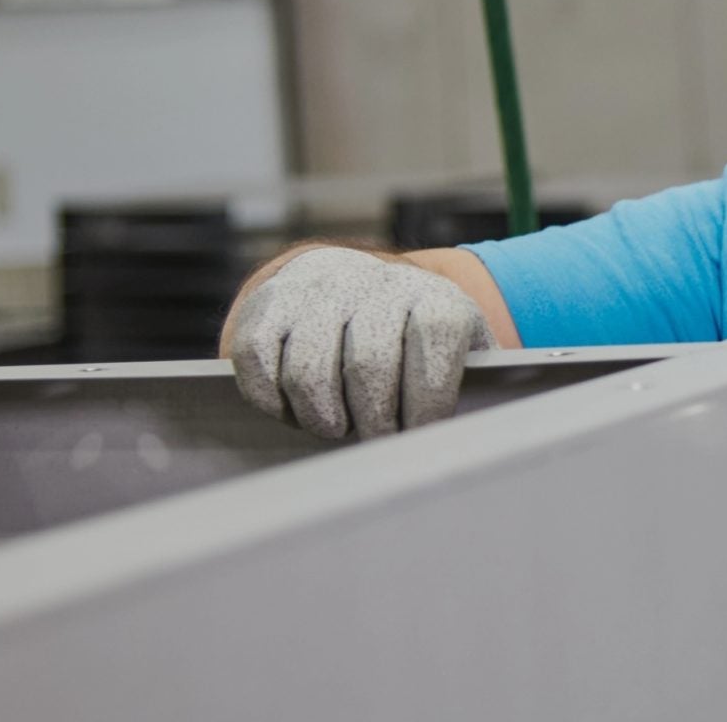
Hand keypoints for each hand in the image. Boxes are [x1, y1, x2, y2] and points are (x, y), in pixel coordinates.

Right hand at [226, 246, 493, 438]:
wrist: (359, 285)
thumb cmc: (416, 343)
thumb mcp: (460, 355)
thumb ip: (470, 389)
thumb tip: (460, 443)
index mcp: (433, 298)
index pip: (434, 345)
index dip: (426, 406)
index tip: (417, 437)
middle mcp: (375, 282)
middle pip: (368, 364)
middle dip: (371, 420)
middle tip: (374, 439)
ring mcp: (318, 287)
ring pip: (308, 368)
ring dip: (321, 417)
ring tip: (336, 427)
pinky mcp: (269, 300)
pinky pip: (256, 356)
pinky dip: (270, 398)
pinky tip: (293, 409)